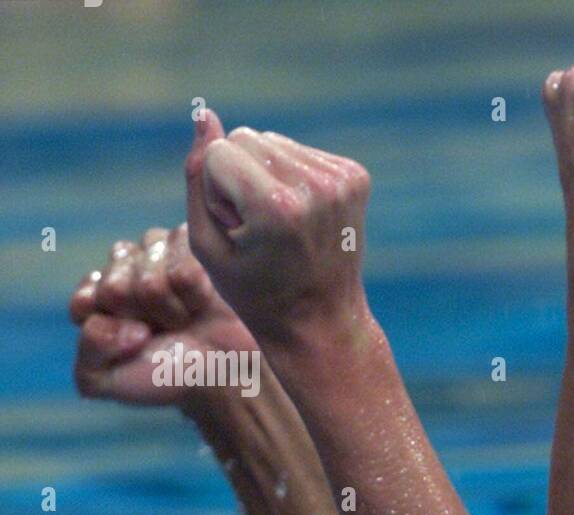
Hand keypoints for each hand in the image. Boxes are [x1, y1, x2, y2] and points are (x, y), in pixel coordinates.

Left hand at [71, 225, 256, 407]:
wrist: (227, 374)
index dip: (112, 327)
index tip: (133, 344)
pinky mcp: (193, 245)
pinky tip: (202, 302)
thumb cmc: (169, 375)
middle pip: (115, 284)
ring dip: (168, 302)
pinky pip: (181, 261)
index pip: (86, 300)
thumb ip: (87, 355)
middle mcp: (124, 270)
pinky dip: (193, 289)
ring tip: (185, 318)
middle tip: (164, 333)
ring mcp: (158, 253)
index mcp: (98, 299)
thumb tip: (106, 320)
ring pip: (147, 269)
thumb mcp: (109, 380)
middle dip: (141, 317)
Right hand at [183, 108, 371, 343]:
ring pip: (273, 142)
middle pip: (246, 137)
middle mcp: (316, 187)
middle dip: (240, 177)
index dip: (217, 192)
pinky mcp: (356, 176)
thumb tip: (204, 114)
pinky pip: (301, 152)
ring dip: (265, 175)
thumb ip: (196, 176)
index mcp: (278, 206)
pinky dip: (292, 178)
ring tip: (281, 225)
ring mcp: (342, 180)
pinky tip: (300, 217)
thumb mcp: (207, 244)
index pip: (219, 151)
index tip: (239, 231)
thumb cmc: (256, 292)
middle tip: (260, 230)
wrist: (322, 321)